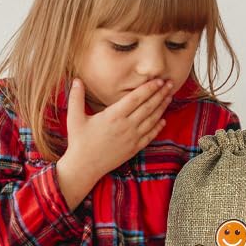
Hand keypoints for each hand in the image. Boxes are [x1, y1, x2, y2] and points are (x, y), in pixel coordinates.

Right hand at [56, 78, 172, 208]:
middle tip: (171, 84)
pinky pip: (150, 136)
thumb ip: (76, 97)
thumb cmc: (79, 141)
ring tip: (169, 97)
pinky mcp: (134, 149)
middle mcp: (126, 126)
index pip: (136, 98)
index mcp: (113, 116)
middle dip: (160, 94)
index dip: (149, 88)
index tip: (158, 80)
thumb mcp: (74, 118)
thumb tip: (76, 79)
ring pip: (152, 120)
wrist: (85, 166)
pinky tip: (163, 120)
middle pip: (148, 107)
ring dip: (162, 108)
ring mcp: (132, 138)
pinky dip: (158, 127)